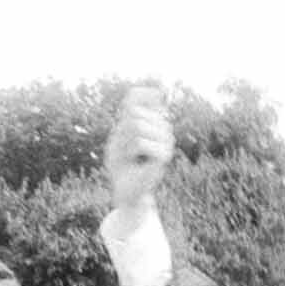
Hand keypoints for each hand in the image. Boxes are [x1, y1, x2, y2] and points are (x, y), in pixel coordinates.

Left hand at [106, 86, 173, 213]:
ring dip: (125, 145)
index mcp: (151, 120)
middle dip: (122, 134)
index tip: (125, 118)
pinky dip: (130, 153)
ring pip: (137, 127)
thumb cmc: (120, 164)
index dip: (131, 100)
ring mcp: (166, 139)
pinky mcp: (165, 153)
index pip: (137, 95)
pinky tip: (137, 162)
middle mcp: (162, 126)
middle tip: (125, 150)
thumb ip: (128, 118)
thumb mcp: (118, 137)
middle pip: (134, 114)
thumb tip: (142, 105)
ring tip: (131, 157)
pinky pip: (139, 142)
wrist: (126, 190)